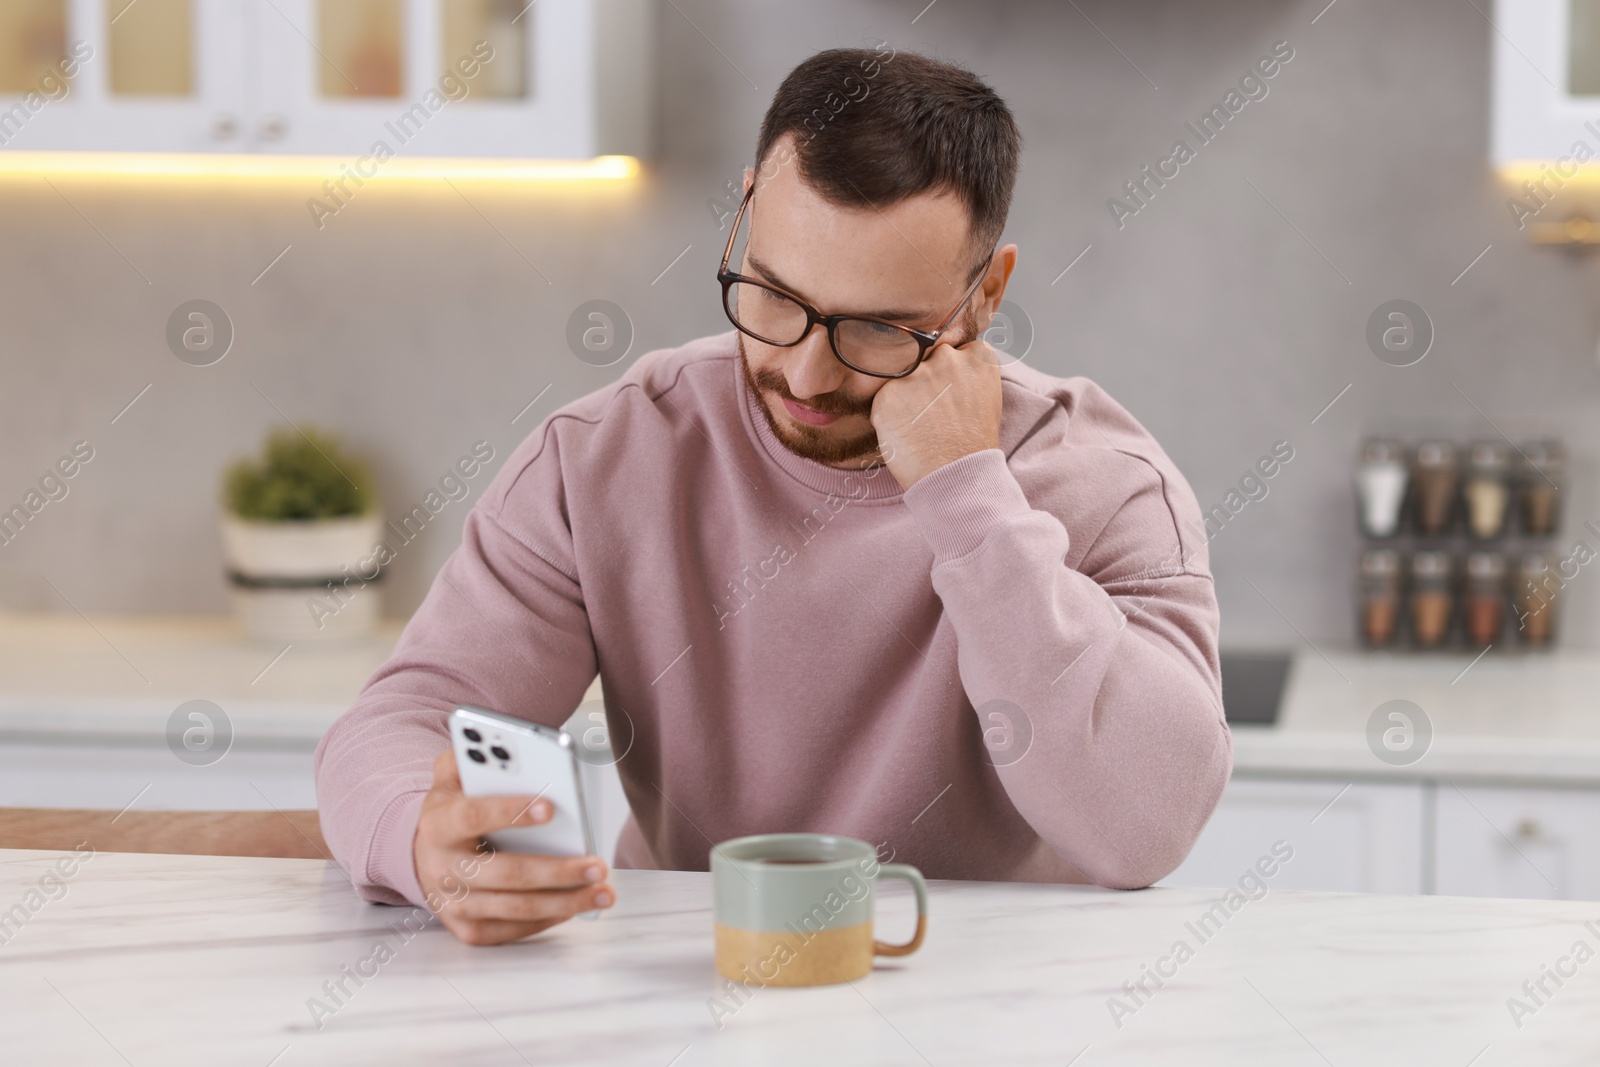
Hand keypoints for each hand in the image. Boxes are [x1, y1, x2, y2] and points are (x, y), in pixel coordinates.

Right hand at [413, 748, 614, 945]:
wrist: (424, 856)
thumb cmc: (454, 811)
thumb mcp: (451, 776)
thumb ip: (471, 754)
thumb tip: (506, 746)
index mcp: (440, 823)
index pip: (474, 816)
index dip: (511, 811)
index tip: (552, 807)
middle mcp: (443, 868)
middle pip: (506, 873)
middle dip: (557, 871)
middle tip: (597, 864)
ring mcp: (454, 904)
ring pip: (516, 908)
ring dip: (565, 901)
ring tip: (602, 890)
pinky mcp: (468, 929)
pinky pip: (514, 929)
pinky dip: (550, 918)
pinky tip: (577, 904)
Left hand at [870, 338, 1002, 489]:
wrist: (956, 477)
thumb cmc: (972, 445)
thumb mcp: (986, 398)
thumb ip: (968, 374)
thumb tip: (950, 363)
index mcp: (978, 356)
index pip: (957, 347)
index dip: (950, 371)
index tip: (951, 393)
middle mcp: (947, 357)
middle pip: (927, 355)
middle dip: (926, 377)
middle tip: (932, 411)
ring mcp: (916, 373)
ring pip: (902, 374)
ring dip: (905, 394)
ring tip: (919, 424)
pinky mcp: (887, 393)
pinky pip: (883, 397)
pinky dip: (888, 415)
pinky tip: (905, 433)